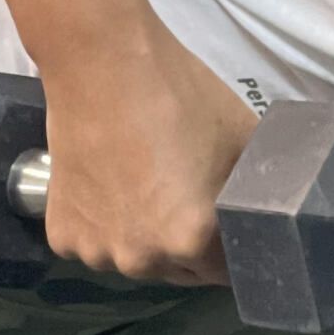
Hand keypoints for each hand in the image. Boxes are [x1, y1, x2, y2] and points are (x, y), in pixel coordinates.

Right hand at [39, 20, 257, 287]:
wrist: (103, 64)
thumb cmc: (182, 97)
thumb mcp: (244, 142)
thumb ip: (258, 192)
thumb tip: (273, 211)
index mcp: (191, 241)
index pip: (226, 270)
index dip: (234, 248)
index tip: (232, 226)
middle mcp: (142, 260)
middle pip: (180, 269)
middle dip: (191, 245)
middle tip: (190, 196)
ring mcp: (96, 251)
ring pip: (136, 257)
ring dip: (146, 238)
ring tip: (149, 186)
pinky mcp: (60, 235)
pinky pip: (97, 242)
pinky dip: (106, 224)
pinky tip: (113, 183)